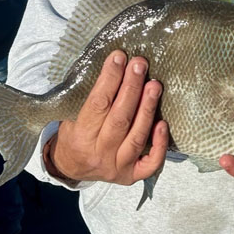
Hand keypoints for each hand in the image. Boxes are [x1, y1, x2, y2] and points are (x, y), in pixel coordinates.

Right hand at [48, 50, 167, 183]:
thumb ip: (90, 100)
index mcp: (80, 136)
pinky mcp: (131, 176)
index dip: (110, 79)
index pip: (98, 104)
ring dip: (147, 108)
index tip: (118, 57)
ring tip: (155, 85)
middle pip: (120, 118)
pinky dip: (159, 144)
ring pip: (137, 137)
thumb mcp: (70, 116)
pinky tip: (163, 123)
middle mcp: (99, 153)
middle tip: (140, 64)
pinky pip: (150, 163)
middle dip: (132, 88)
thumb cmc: (72, 135)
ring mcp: (117, 167)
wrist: (71, 168)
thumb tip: (114, 68)